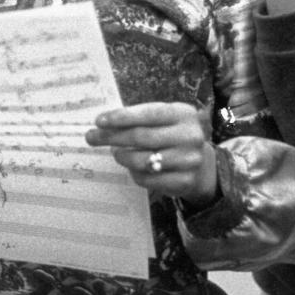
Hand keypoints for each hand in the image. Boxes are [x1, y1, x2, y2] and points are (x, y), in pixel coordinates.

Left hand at [86, 101, 216, 205]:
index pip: (148, 114)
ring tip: (116, 153)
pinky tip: (130, 167)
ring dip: (122, 156)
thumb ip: (139, 119)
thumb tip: (103, 124)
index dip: (121, 117)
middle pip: (142, 137)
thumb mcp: (163, 120)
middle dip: (112, 137)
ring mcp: (189, 160)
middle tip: (92, 137)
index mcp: (183, 113)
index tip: (99, 121)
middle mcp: (189, 136)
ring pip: (143, 160)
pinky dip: (133, 173)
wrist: (202, 164)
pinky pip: (148, 179)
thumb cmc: (172, 135)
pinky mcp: (185, 181)